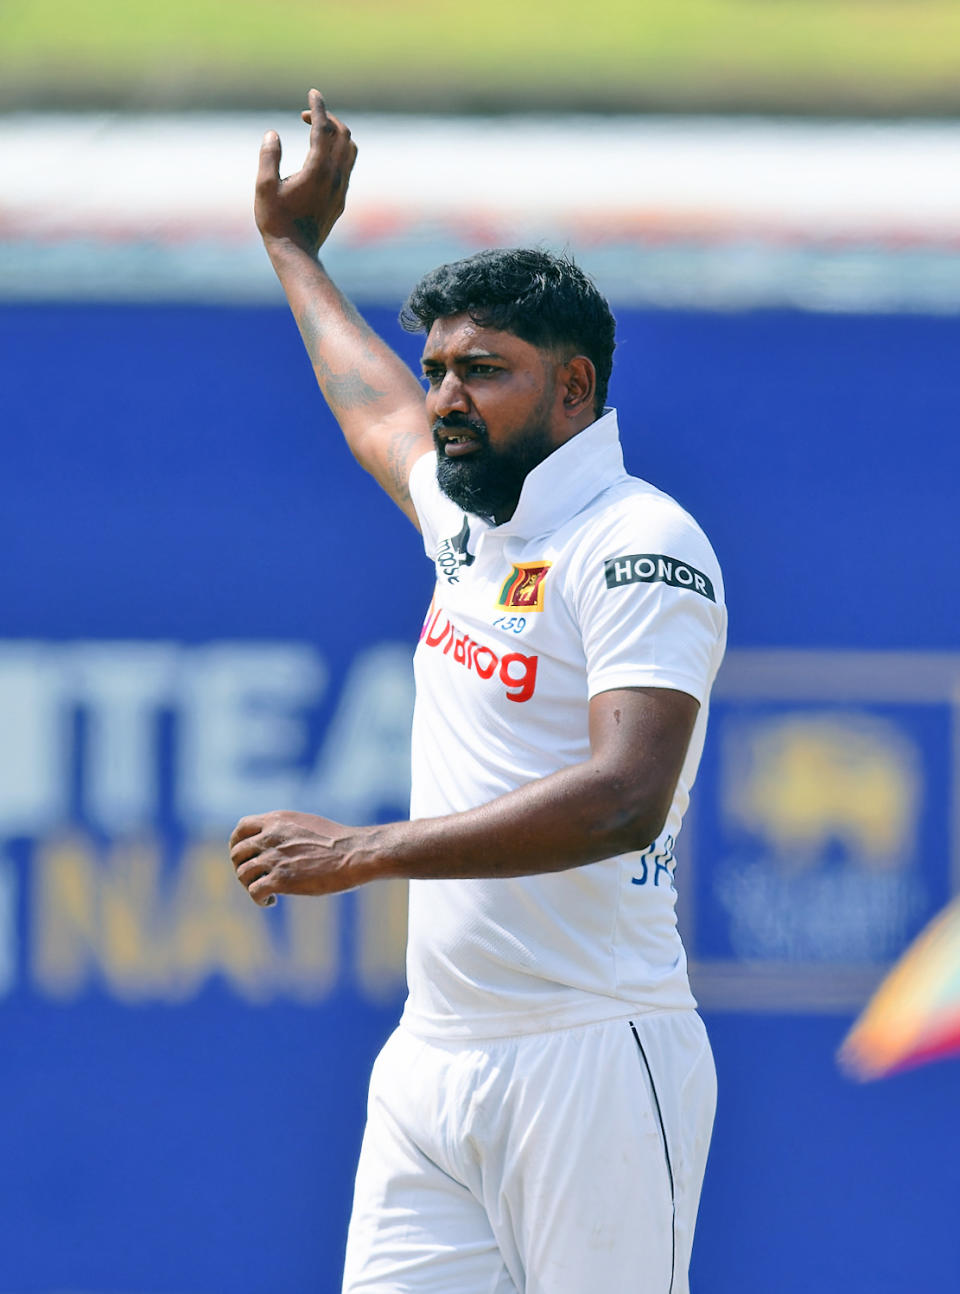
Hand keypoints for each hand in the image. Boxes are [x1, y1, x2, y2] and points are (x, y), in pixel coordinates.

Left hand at [229, 809, 364, 906]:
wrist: (355, 854)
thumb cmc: (338, 841)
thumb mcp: (306, 824)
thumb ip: (285, 830)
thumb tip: (275, 842)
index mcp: (277, 820)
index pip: (241, 829)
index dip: (238, 844)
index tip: (247, 856)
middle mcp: (270, 837)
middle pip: (237, 853)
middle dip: (242, 867)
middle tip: (256, 878)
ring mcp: (274, 858)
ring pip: (243, 874)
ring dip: (250, 885)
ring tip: (268, 892)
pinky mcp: (281, 880)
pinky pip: (254, 892)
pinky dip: (260, 899)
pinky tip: (272, 901)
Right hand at [255, 88, 357, 256]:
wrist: (296, 253)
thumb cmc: (275, 221)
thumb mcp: (264, 187)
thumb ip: (269, 157)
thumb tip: (273, 133)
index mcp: (317, 170)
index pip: (323, 129)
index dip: (318, 108)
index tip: (313, 93)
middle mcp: (335, 177)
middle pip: (343, 135)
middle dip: (328, 118)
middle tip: (308, 116)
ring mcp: (341, 189)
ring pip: (350, 150)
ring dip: (337, 134)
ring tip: (318, 132)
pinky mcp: (341, 199)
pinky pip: (347, 167)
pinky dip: (339, 151)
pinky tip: (322, 155)